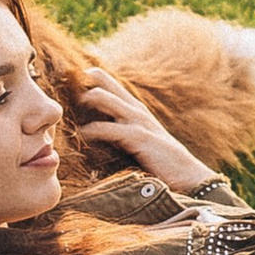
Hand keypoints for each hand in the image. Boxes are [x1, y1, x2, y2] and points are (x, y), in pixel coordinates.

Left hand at [75, 76, 218, 193]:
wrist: (188, 176)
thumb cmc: (162, 164)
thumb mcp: (139, 144)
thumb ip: (121, 135)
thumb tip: (95, 136)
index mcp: (138, 111)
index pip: (114, 87)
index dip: (96, 79)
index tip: (74, 77)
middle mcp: (138, 111)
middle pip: (110, 86)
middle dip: (89, 80)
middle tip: (66, 79)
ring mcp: (140, 122)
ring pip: (108, 100)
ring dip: (89, 98)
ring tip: (70, 104)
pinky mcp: (139, 137)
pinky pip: (111, 129)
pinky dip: (94, 130)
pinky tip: (82, 134)